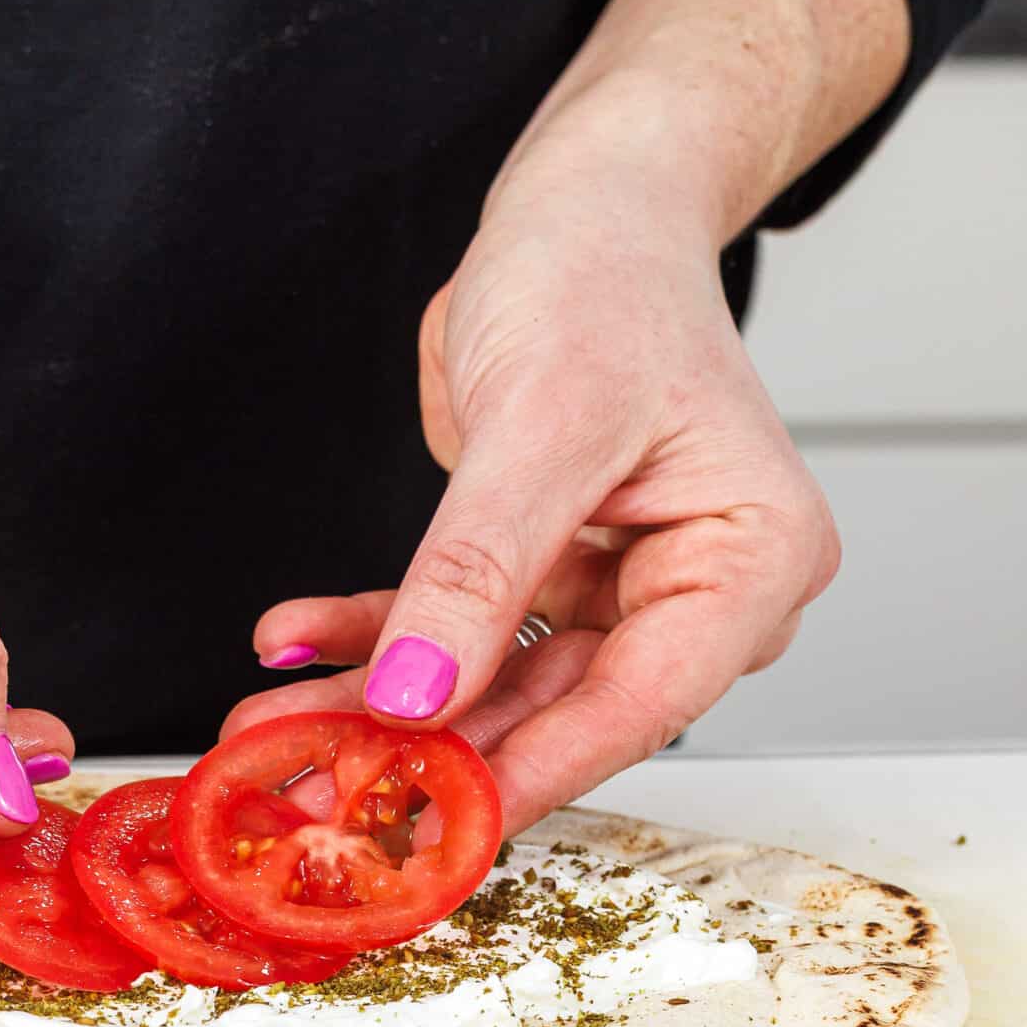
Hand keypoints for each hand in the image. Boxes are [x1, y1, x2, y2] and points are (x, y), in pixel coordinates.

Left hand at [226, 151, 837, 833]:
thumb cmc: (606, 276)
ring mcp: (620, 585)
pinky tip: (293, 648)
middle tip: (317, 786)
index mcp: (752, 558)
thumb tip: (422, 692)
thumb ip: (480, 568)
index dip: (532, 768)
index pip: (641, 700)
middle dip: (430, 747)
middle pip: (558, 706)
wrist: (582, 203)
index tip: (436, 822)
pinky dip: (375, 641)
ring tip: (273, 733)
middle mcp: (698, 588)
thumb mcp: (543, 421)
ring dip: (383, 707)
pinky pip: (454, 629)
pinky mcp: (545, 568)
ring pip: (492, 681)